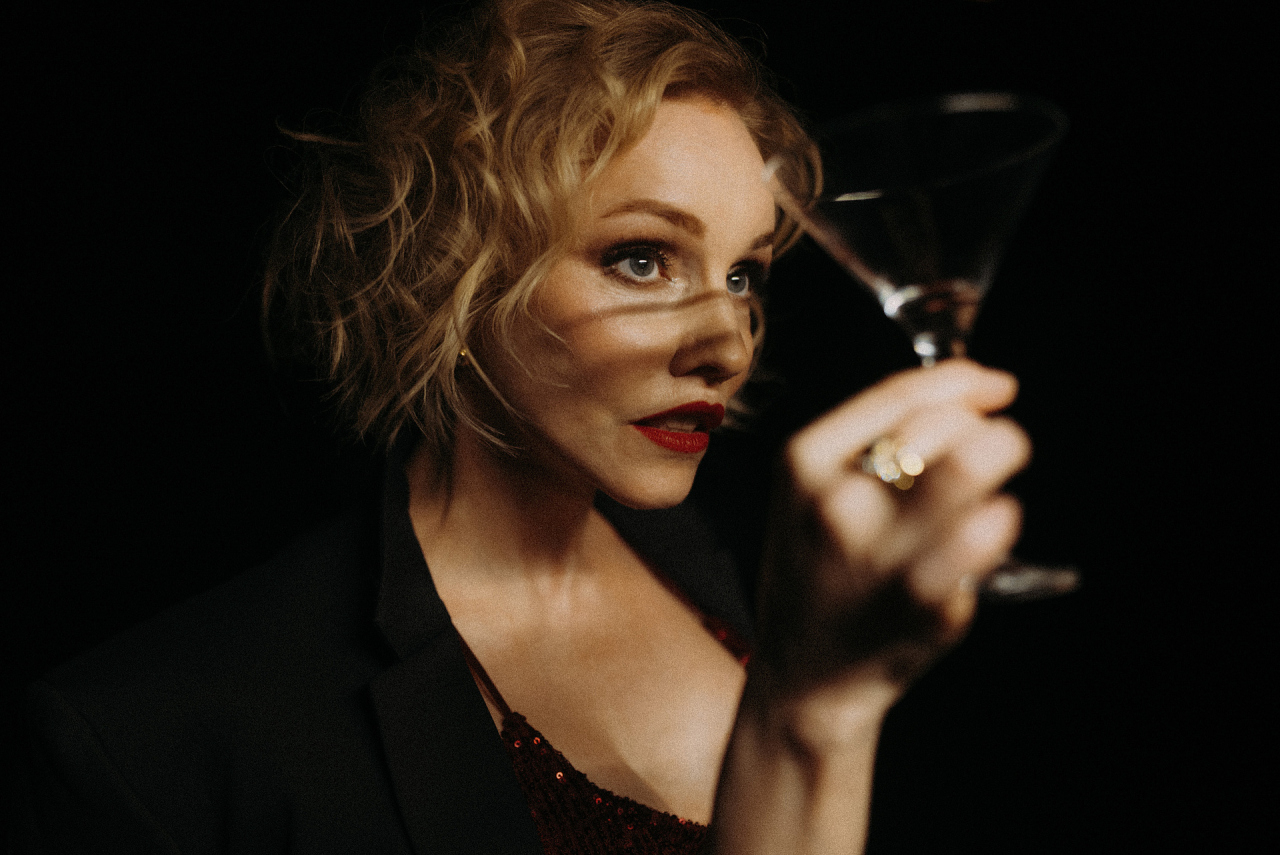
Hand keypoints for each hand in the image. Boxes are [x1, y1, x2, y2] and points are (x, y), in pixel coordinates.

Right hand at [752, 360, 1028, 747]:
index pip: (899, 393)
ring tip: (992, 489)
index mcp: (804, 461)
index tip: (996, 387)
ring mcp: (878, 549)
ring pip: (968, 465)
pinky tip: (991, 527)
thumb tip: (974, 388)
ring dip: (999, 461)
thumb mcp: (813, 491)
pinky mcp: (921, 597)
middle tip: (993, 450)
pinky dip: (999, 521)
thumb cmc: (821, 574)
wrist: (808, 676)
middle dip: (985, 429)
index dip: (963, 380)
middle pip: (941, 425)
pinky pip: (985, 531)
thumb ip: (871, 439)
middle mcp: (835, 498)